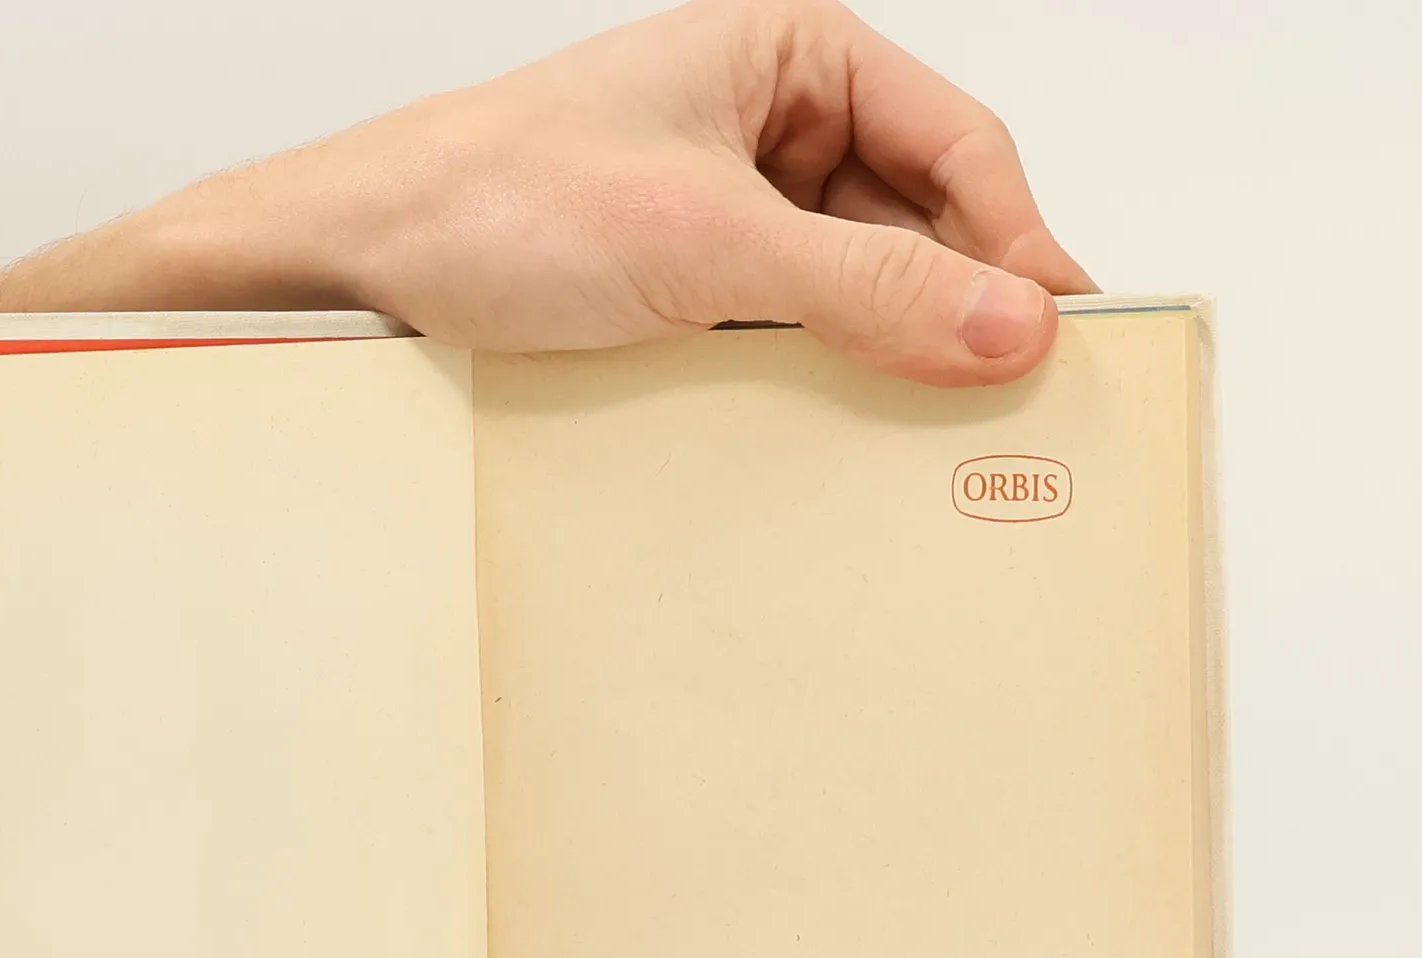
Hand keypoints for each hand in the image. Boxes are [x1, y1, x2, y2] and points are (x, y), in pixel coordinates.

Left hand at [0, 0, 1091, 385]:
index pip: (955, 147)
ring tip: (927, 436)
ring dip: (884, 357)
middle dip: (958, 308)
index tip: (1064, 338)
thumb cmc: (498, 202)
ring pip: (850, 289)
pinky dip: (814, 382)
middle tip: (1009, 409)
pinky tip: (834, 435)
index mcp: (790, 58)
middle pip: (913, 222)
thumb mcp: (706, 242)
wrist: (357, 266)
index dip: (1019, 243)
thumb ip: (866, 287)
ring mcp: (720, 214)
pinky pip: (783, 335)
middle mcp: (764, 129)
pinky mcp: (678, 291)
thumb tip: (1011, 324)